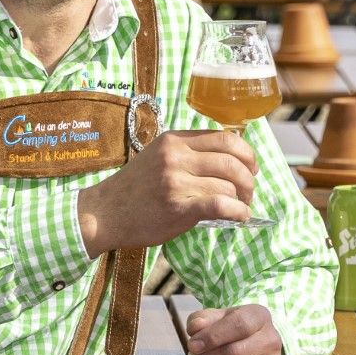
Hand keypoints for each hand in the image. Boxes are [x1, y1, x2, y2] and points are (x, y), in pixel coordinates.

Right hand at [76, 130, 256, 253]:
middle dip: (248, 178)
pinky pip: (221, 205)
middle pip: (231, 161)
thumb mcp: (158, 156)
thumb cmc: (134, 188)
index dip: (246, 153)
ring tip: (240, 207)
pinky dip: (238, 212)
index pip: (224, 138)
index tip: (251, 166)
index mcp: (174, 140)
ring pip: (228, 185)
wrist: (104, 213)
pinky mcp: (178, 207)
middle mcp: (176, 156)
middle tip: (248, 192)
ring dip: (242, 199)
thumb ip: (189, 153)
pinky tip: (240, 217)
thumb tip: (231, 159)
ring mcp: (176, 181)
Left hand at [185, 303, 285, 354]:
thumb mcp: (216, 318)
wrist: (254, 346)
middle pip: (234, 354)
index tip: (192, 345)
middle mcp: (272, 340)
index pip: (239, 325)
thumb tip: (195, 329)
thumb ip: (202, 319)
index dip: (212, 336)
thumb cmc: (231, 331)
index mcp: (260, 317)